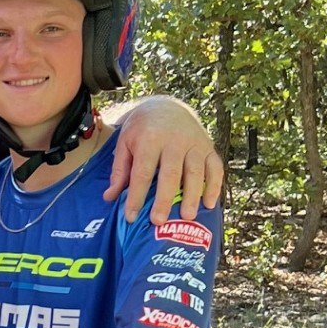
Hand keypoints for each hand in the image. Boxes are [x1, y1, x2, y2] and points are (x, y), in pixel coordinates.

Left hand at [103, 96, 224, 224]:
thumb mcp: (125, 143)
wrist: (166, 106)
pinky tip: (209, 204)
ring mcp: (194, 143)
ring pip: (196, 172)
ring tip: (187, 217)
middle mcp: (175, 140)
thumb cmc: (142, 129)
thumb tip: (110, 197)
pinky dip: (214, 186)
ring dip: (192, 196)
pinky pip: (215, 167)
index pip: (142, 172)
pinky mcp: (208, 147)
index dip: (136, 196)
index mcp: (150, 139)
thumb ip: (119, 170)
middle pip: (171, 174)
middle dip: (165, 199)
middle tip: (159, 221)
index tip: (131, 217)